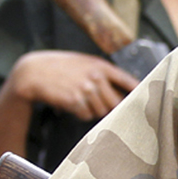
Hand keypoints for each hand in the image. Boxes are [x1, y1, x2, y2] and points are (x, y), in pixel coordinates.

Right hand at [12, 50, 139, 120]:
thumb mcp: (82, 63)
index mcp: (100, 65)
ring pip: (101, 111)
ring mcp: (86, 89)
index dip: (137, 93)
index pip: (127, 81)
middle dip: (109, 106)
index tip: (145, 101)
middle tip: (95, 104)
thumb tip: (121, 90)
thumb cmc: (58, 68)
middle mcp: (96, 77)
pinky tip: (70, 103)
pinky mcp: (76, 100)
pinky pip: (86, 115)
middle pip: (116, 102)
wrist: (32, 72)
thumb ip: (101, 74)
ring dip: (92, 110)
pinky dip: (80, 113)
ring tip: (78, 99)